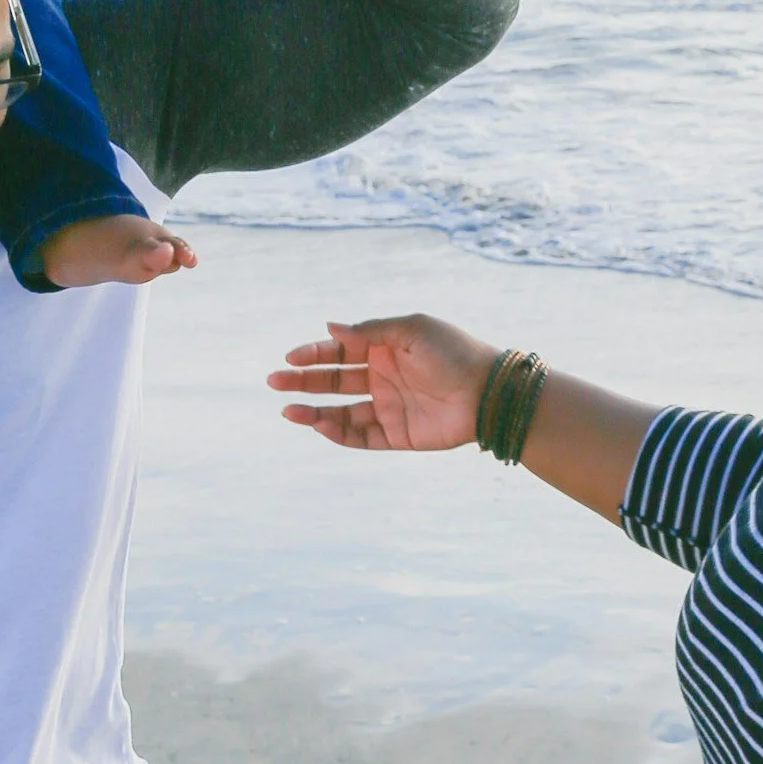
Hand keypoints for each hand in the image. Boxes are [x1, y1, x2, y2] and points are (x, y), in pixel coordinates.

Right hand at [266, 315, 498, 451]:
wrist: (488, 392)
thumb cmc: (453, 351)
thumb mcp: (411, 329)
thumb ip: (370, 331)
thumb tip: (331, 327)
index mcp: (385, 348)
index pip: (341, 350)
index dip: (314, 354)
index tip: (290, 358)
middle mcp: (382, 377)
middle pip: (334, 380)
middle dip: (303, 381)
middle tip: (274, 382)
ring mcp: (388, 407)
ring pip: (341, 411)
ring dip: (314, 411)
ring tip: (289, 411)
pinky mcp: (397, 435)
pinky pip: (361, 436)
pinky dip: (339, 433)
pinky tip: (321, 425)